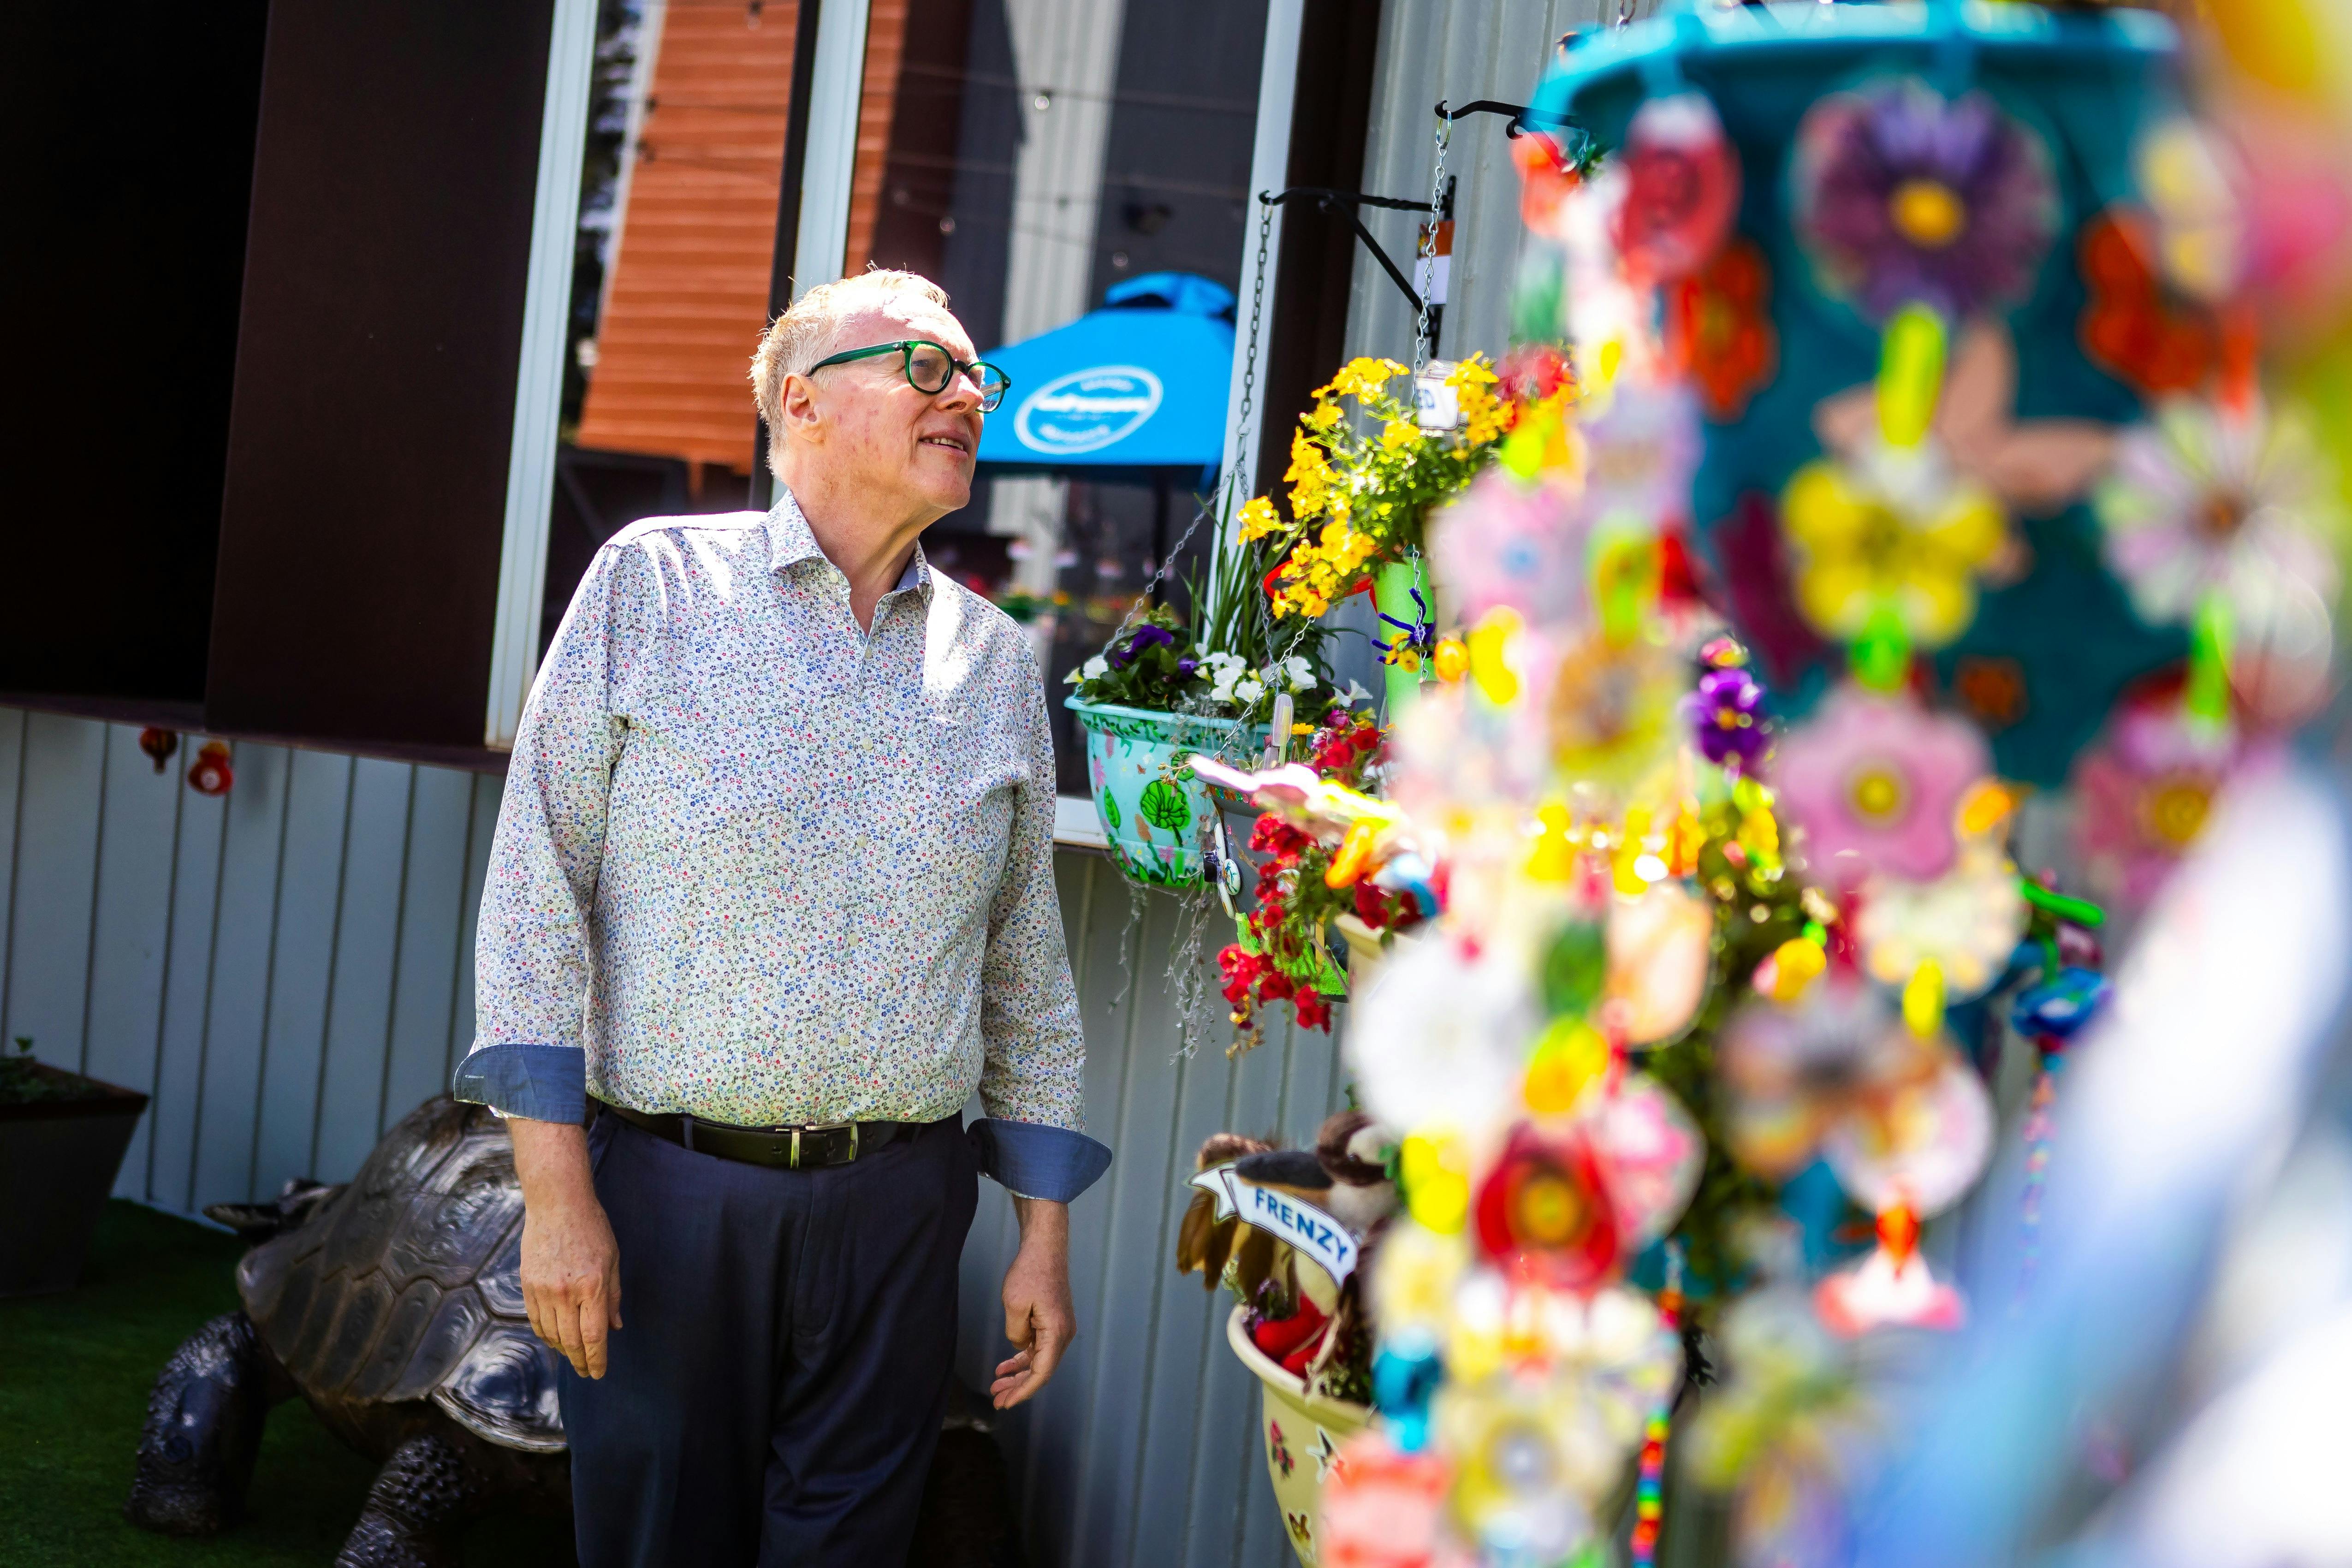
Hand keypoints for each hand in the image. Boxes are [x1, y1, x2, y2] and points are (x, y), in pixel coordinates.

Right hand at [509, 1118, 623, 1378]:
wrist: (557, 1203)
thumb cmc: (592, 1228)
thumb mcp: (613, 1259)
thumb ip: (613, 1296)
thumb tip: (615, 1327)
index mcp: (592, 1286)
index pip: (593, 1336)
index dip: (596, 1359)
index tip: (597, 1373)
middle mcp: (566, 1292)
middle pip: (571, 1341)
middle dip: (580, 1360)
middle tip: (585, 1371)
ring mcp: (543, 1289)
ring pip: (551, 1334)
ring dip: (563, 1350)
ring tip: (573, 1355)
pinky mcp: (527, 1285)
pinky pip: (535, 1320)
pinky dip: (545, 1334)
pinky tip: (554, 1339)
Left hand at [992, 1197, 1073, 1408]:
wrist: (1044, 1248)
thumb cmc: (1030, 1273)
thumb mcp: (1014, 1305)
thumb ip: (1015, 1334)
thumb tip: (1019, 1346)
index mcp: (1057, 1333)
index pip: (1041, 1373)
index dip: (1023, 1391)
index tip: (1005, 1402)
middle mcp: (1063, 1334)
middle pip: (1041, 1371)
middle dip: (1018, 1387)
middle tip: (997, 1399)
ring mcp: (1059, 1328)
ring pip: (1039, 1360)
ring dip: (1019, 1374)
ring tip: (997, 1385)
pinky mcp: (1053, 1321)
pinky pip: (1038, 1347)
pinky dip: (1022, 1357)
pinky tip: (1005, 1366)